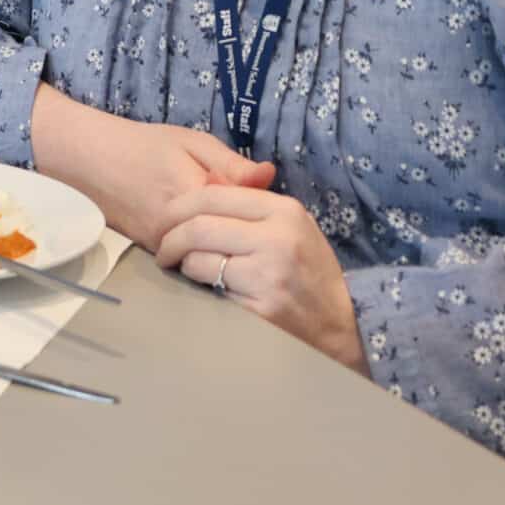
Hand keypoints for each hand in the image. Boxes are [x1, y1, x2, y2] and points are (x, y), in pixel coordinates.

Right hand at [29, 83, 275, 249]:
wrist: (87, 158)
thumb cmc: (141, 144)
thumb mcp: (192, 142)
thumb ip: (232, 163)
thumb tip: (270, 176)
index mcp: (194, 196)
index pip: (245, 215)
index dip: (257, 209)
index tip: (260, 199)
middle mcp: (178, 228)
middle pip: (228, 240)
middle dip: (241, 230)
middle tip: (246, 215)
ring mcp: (161, 244)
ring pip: (207, 252)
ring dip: (219, 240)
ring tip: (222, 221)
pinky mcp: (150, 252)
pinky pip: (187, 256)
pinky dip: (198, 246)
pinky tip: (199, 228)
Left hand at [155, 186, 366, 373]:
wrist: (342, 323)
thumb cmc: (308, 269)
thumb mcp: (289, 225)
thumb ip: (247, 204)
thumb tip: (202, 181)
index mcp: (283, 210)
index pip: (211, 196)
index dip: (177, 207)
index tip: (164, 220)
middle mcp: (277, 238)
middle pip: (197, 227)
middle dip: (169, 239)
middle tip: (162, 250)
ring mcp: (269, 274)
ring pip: (198, 259)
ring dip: (183, 265)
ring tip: (185, 268)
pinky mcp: (261, 307)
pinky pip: (210, 289)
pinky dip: (199, 286)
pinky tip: (205, 287)